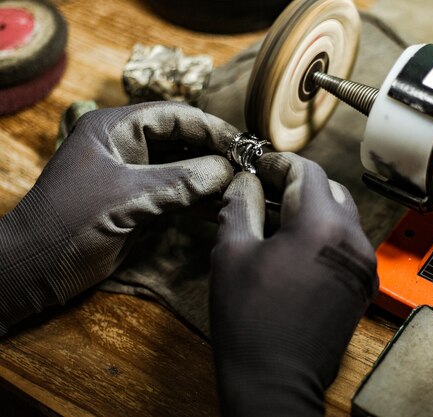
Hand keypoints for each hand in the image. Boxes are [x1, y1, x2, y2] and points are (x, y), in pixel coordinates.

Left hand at [0, 102, 235, 334]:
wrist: (35, 268)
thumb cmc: (69, 222)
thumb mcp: (127, 196)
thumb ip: (180, 181)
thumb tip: (228, 171)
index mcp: (115, 128)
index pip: (174, 116)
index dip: (211, 128)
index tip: (244, 145)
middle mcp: (127, 145)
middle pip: (183, 140)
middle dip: (216, 152)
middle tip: (251, 166)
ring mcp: (135, 174)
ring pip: (184, 167)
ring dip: (212, 177)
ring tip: (244, 186)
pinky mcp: (141, 201)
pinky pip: (179, 193)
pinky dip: (201, 199)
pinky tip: (224, 205)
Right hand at [210, 152, 377, 415]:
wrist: (276, 381)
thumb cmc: (250, 321)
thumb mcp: (232, 253)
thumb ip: (240, 206)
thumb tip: (245, 183)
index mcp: (322, 225)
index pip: (307, 171)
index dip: (278, 163)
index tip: (257, 167)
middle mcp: (353, 240)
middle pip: (329, 190)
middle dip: (296, 185)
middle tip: (263, 192)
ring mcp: (362, 266)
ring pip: (341, 217)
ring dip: (311, 210)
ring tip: (275, 221)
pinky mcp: (361, 286)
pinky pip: (346, 245)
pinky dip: (323, 236)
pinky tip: (294, 250)